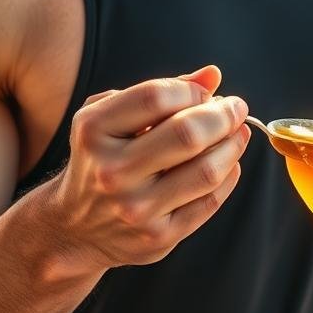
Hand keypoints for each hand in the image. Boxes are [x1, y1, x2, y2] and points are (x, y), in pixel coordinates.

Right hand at [50, 65, 250, 270]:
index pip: (156, 97)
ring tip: (238, 132)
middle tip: (237, 107)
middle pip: (187, 134)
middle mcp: (112, 171)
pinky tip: (229, 162)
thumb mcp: (113, 118)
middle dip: (223, 115)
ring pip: (206, 171)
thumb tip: (212, 75)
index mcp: (94, 131)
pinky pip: (209, 202)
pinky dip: (228, 175)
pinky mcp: (158, 237)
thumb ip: (161, 92)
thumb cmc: (102, 158)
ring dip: (233, 145)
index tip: (206, 92)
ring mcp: (135, 208)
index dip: (191, 90)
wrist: (74, 228)